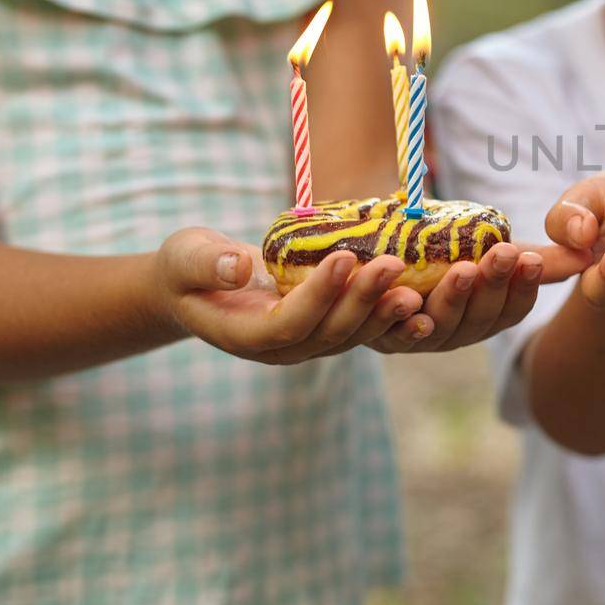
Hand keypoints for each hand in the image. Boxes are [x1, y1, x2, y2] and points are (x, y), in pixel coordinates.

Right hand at [156, 227, 423, 363]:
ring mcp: (307, 342)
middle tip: (394, 265)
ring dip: (384, 310)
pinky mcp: (327, 327)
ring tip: (413, 283)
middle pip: (329, 332)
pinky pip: (362, 326)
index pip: (287, 323)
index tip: (343, 257)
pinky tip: (420, 293)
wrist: (200, 284)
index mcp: (244, 335)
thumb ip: (206, 263)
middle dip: (363, 299)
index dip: (317, 294)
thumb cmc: (189, 267)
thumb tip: (238, 267)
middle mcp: (281, 348)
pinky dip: (389, 314)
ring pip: (352, 334)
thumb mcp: (185, 257)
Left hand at [368, 239, 592, 353]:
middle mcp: (457, 333)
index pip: (513, 308)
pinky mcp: (377, 333)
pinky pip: (389, 330)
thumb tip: (589, 253)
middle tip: (504, 253)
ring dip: (453, 298)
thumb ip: (536, 258)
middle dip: (493, 285)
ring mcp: (418, 336)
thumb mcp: (490, 251)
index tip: (531, 258)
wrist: (375, 254)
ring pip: (440, 324)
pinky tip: (406, 296)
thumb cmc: (443, 251)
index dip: (524, 286)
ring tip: (463, 269)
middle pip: (480, 317)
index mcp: (487, 317)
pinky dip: (398, 316)